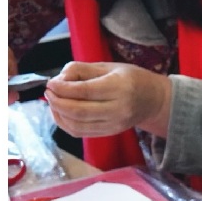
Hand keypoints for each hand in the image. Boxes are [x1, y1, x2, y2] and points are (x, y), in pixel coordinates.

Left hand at [42, 61, 171, 142]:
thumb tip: (59, 79)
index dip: (63, 88)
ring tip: (53, 101)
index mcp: (119, 87)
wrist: (153, 100)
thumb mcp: (109, 67)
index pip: (84, 91)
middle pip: (79, 111)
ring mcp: (114, 125)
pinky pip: (81, 132)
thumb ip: (82, 70)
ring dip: (59, 114)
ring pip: (77, 125)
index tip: (50, 83)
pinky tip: (60, 113)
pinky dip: (66, 124)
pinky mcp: (109, 134)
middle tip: (48, 93)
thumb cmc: (131, 79)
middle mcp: (118, 109)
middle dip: (58, 102)